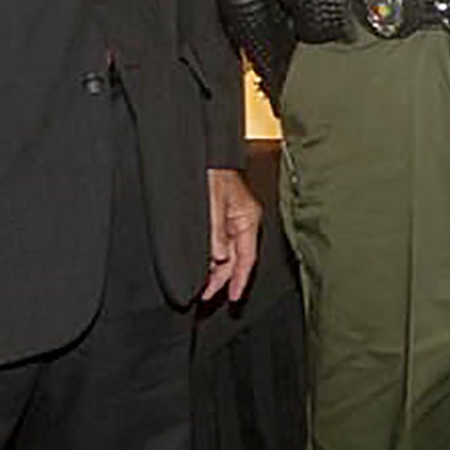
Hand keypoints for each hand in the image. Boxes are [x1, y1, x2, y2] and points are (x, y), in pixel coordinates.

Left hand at [204, 168, 263, 303]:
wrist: (202, 152)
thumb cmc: (212, 171)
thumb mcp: (212, 205)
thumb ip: (216, 234)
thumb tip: (218, 259)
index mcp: (248, 218)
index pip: (247, 258)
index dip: (239, 280)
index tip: (231, 298)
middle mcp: (243, 219)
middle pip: (236, 258)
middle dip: (222, 278)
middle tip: (206, 295)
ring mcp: (232, 216)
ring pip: (226, 250)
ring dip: (215, 268)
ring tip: (201, 284)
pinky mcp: (221, 213)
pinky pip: (219, 240)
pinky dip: (211, 254)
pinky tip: (202, 262)